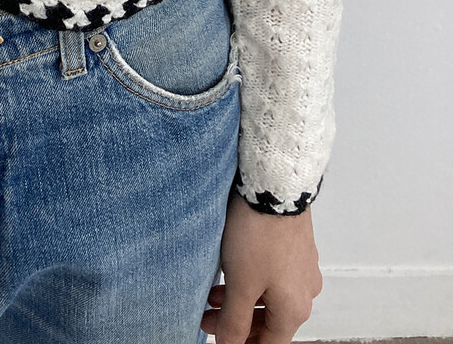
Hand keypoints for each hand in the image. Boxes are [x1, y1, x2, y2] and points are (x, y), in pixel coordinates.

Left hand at [201, 191, 323, 342]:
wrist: (274, 184)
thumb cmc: (259, 232)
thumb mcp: (240, 284)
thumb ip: (234, 321)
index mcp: (295, 309)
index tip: (221, 340)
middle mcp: (305, 291)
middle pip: (270, 321)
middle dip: (237, 322)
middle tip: (207, 317)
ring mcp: (303, 267)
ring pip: (269, 295)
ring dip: (241, 299)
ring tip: (212, 294)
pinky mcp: (295, 245)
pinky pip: (274, 273)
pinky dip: (252, 279)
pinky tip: (230, 269)